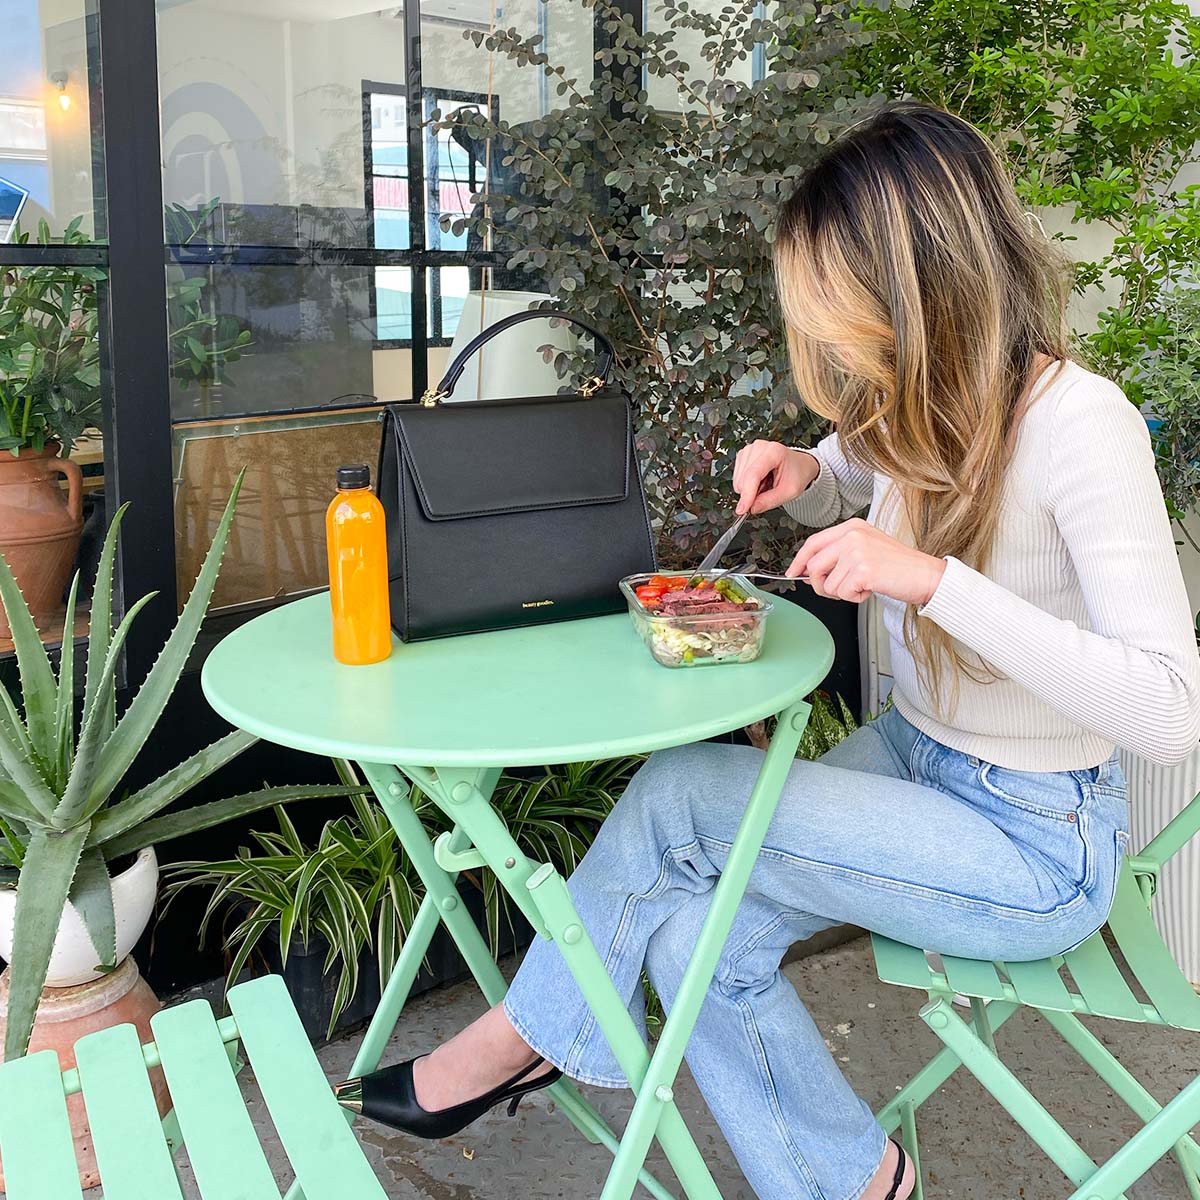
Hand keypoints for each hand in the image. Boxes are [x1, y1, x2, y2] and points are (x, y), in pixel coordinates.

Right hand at [733, 441, 820, 514]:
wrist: (799, 465)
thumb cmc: (797, 474)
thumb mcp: (789, 492)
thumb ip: (770, 501)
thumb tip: (752, 508)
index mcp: (773, 452)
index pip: (753, 475)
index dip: (746, 494)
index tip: (742, 510)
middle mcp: (759, 447)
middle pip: (743, 479)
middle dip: (752, 493)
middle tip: (769, 490)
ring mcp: (749, 450)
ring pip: (738, 480)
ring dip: (750, 488)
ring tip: (766, 483)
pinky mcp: (743, 455)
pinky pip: (737, 478)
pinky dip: (747, 484)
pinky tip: (760, 479)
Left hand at [787, 518, 946, 605]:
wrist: (926, 576)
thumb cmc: (898, 567)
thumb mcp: (866, 549)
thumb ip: (838, 554)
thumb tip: (808, 570)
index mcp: (852, 526)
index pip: (813, 542)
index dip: (800, 560)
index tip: (793, 573)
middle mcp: (853, 535)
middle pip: (814, 565)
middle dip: (820, 584)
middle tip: (840, 589)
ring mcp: (857, 551)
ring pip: (827, 583)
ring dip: (842, 593)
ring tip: (863, 585)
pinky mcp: (862, 569)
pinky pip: (842, 593)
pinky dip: (855, 598)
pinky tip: (870, 589)